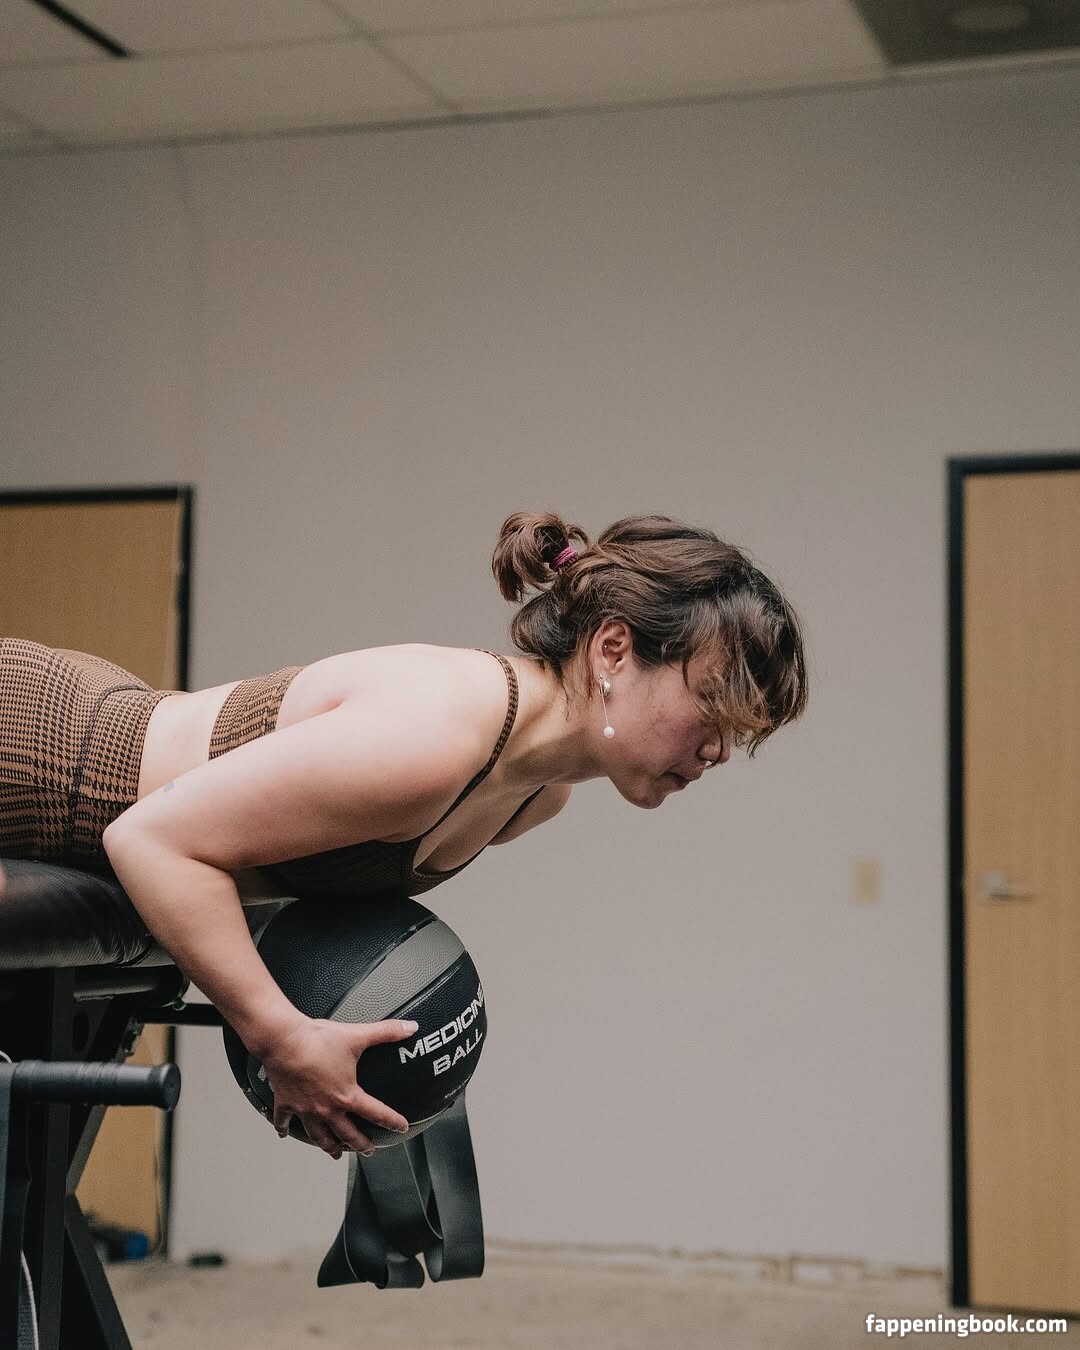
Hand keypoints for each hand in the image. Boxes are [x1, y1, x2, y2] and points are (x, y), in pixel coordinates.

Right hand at [259, 1015, 415, 1158]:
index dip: (392, 1122)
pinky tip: (284, 1134)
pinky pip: (284, 1121)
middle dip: (360, 1144)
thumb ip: (386, 1032)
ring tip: (334, 1153)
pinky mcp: (286, 1103)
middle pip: (347, 1134)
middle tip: (368, 1151)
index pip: (376, 1113)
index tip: (400, 1128)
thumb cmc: (317, 1040)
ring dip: (329, 1146)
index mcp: (346, 1095)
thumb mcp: (358, 1035)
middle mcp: (327, 1108)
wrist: (283, 1041)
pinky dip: (285, 1129)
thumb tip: (410, 1027)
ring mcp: (305, 1108)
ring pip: (319, 1135)